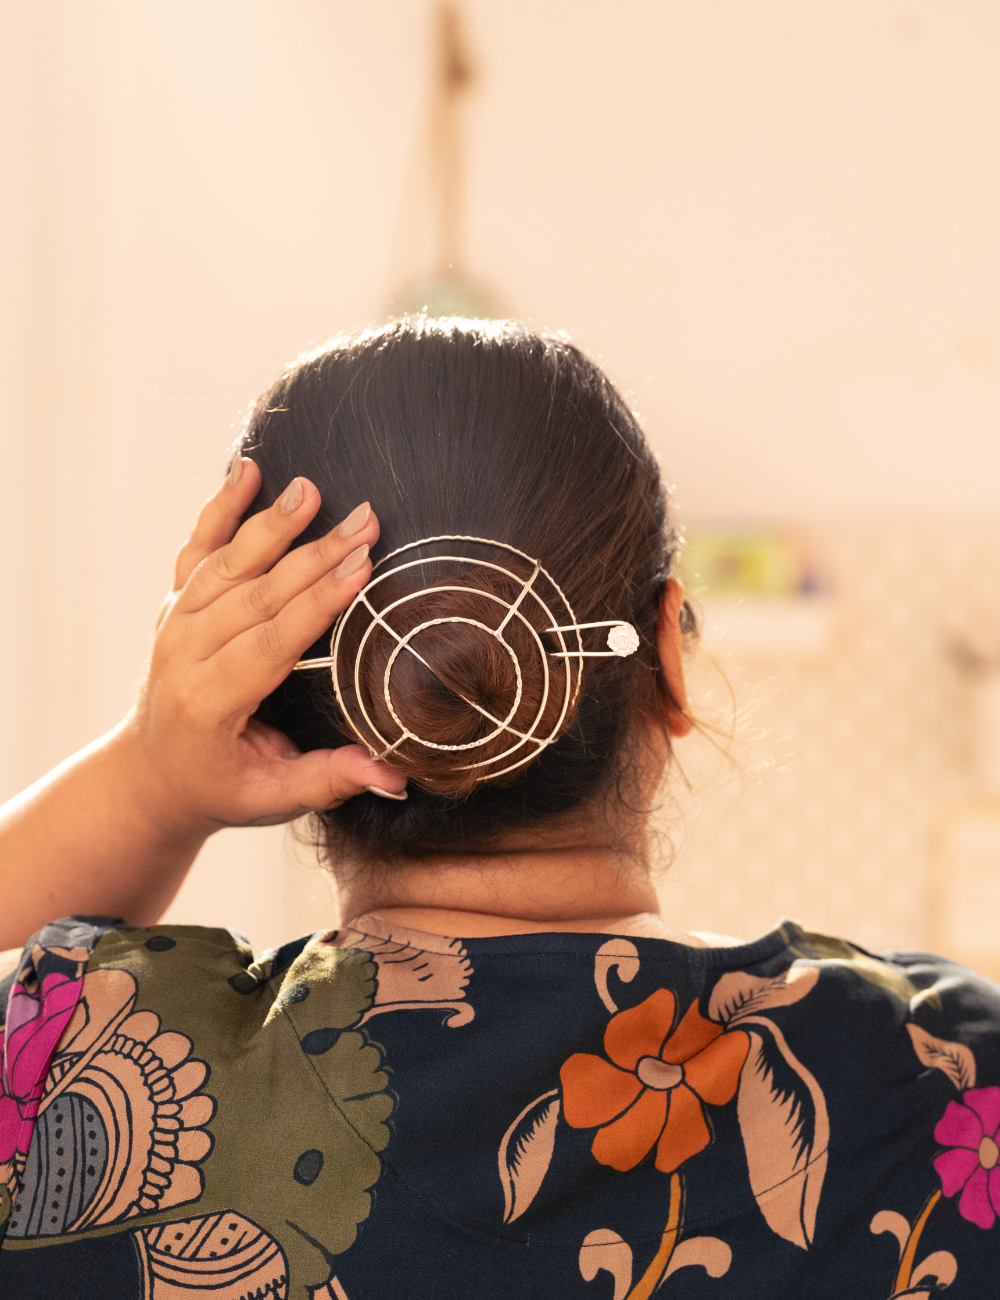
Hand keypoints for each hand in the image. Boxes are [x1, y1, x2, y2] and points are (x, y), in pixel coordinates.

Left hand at [121, 456, 406, 839]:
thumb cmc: (220, 786)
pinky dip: (218, 508)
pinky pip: (198, 548)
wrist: (152, 773)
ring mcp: (175, 624)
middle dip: (315, 553)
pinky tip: (244, 471)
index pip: (272, 641)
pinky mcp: (176, 604)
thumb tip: (396, 777)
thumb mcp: (273, 798)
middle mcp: (185, 655)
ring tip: (313, 489)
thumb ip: (332, 780)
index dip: (319, 601)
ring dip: (273, 523)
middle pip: (257, 593)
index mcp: (210, 703)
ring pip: (228, 563)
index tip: (362, 565)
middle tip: (367, 520)